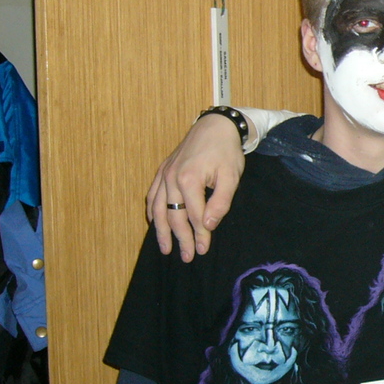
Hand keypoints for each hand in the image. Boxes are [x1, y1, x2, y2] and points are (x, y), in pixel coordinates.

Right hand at [145, 113, 245, 260]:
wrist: (215, 126)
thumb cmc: (226, 151)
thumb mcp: (231, 176)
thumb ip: (221, 202)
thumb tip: (209, 226)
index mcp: (189, 179)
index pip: (194, 216)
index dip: (199, 235)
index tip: (203, 250)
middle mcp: (171, 178)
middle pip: (174, 216)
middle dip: (180, 238)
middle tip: (187, 257)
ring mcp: (164, 174)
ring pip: (158, 209)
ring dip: (161, 231)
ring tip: (166, 249)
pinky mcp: (162, 171)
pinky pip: (152, 195)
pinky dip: (152, 212)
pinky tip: (154, 224)